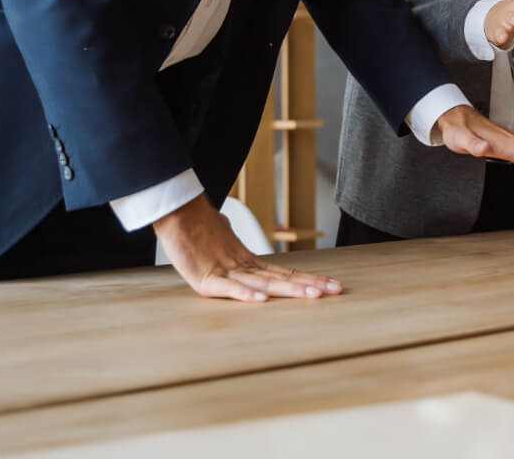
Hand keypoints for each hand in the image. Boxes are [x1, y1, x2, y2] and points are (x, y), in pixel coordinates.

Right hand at [153, 195, 340, 302]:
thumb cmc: (198, 227)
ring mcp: (226, 272)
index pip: (284, 273)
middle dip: (310, 285)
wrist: (177, 213)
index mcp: (248, 262)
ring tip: (312, 295)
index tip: (331, 284)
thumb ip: (232, 247)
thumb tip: (232, 236)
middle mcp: (243, 267)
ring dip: (289, 290)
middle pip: (281, 278)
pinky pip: (228, 288)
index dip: (308, 279)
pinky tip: (262, 299)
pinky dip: (245, 293)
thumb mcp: (223, 240)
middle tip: (336, 290)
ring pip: (263, 283)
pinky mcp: (205, 279)